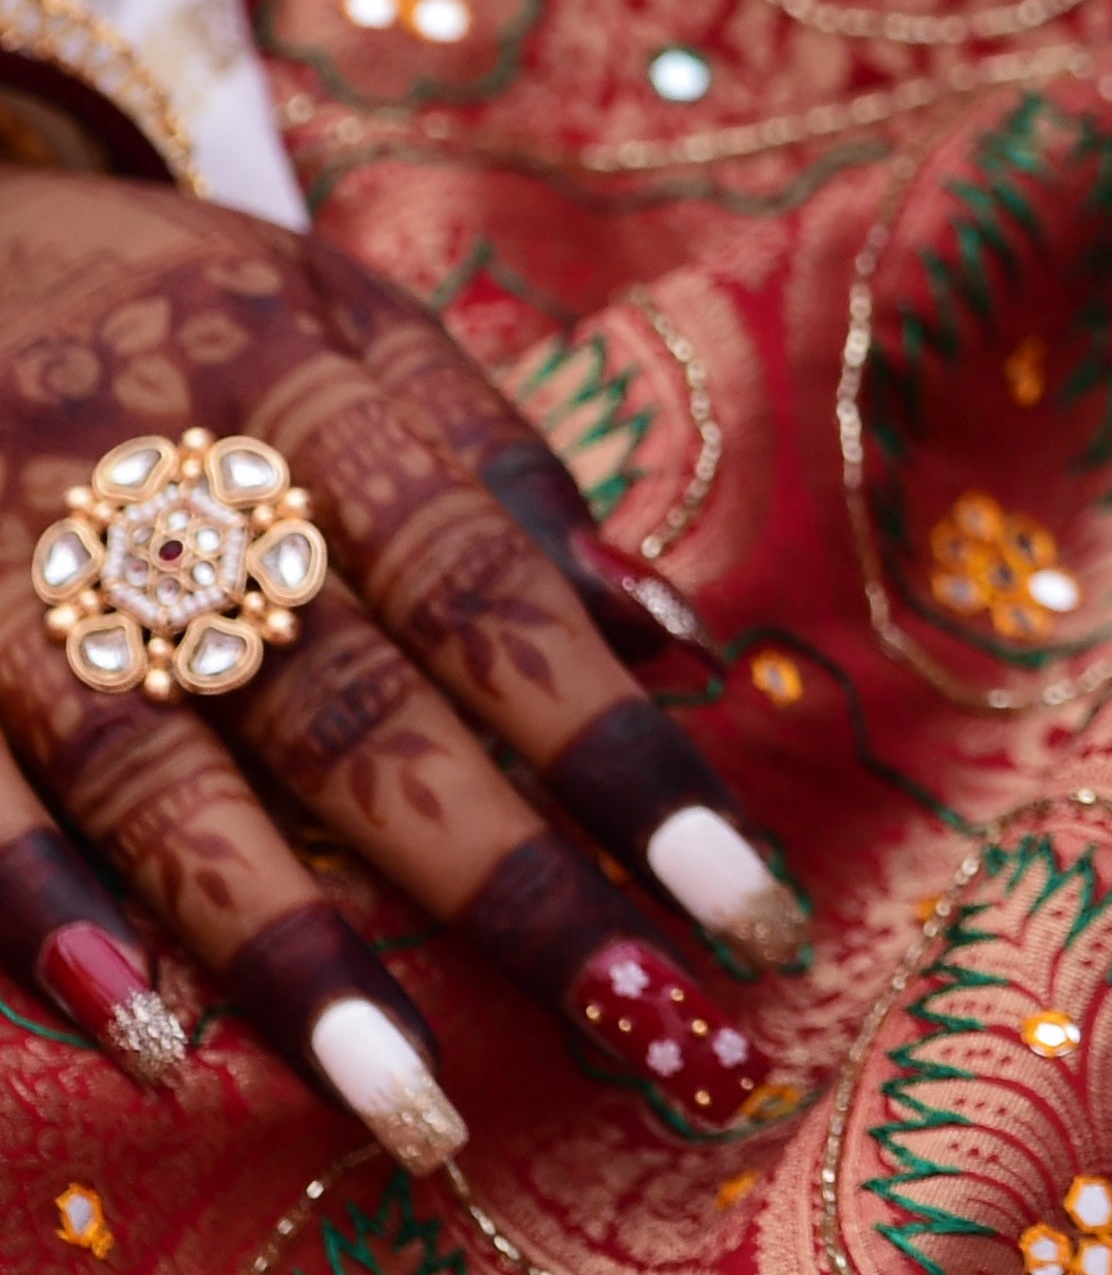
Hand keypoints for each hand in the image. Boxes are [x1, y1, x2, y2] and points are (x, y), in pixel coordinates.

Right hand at [0, 173, 797, 1166]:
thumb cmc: (186, 315)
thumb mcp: (351, 327)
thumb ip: (499, 476)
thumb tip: (674, 632)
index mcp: (314, 395)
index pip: (492, 595)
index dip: (615, 751)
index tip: (739, 897)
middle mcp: (171, 489)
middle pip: (353, 710)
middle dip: (502, 881)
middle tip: (636, 1024)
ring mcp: (15, 569)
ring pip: (159, 777)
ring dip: (286, 947)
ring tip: (408, 1096)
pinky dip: (40, 909)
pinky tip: (144, 1033)